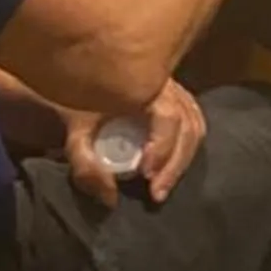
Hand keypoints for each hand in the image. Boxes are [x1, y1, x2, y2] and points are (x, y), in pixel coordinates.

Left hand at [65, 81, 207, 209]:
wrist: (78, 71)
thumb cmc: (77, 98)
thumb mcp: (75, 132)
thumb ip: (86, 166)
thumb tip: (112, 198)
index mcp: (142, 84)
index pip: (168, 116)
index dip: (163, 148)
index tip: (145, 174)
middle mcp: (165, 82)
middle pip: (188, 124)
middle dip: (175, 164)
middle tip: (157, 193)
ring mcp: (174, 87)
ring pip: (195, 123)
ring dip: (183, 159)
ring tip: (162, 185)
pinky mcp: (177, 94)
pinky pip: (193, 119)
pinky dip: (187, 147)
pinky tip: (169, 167)